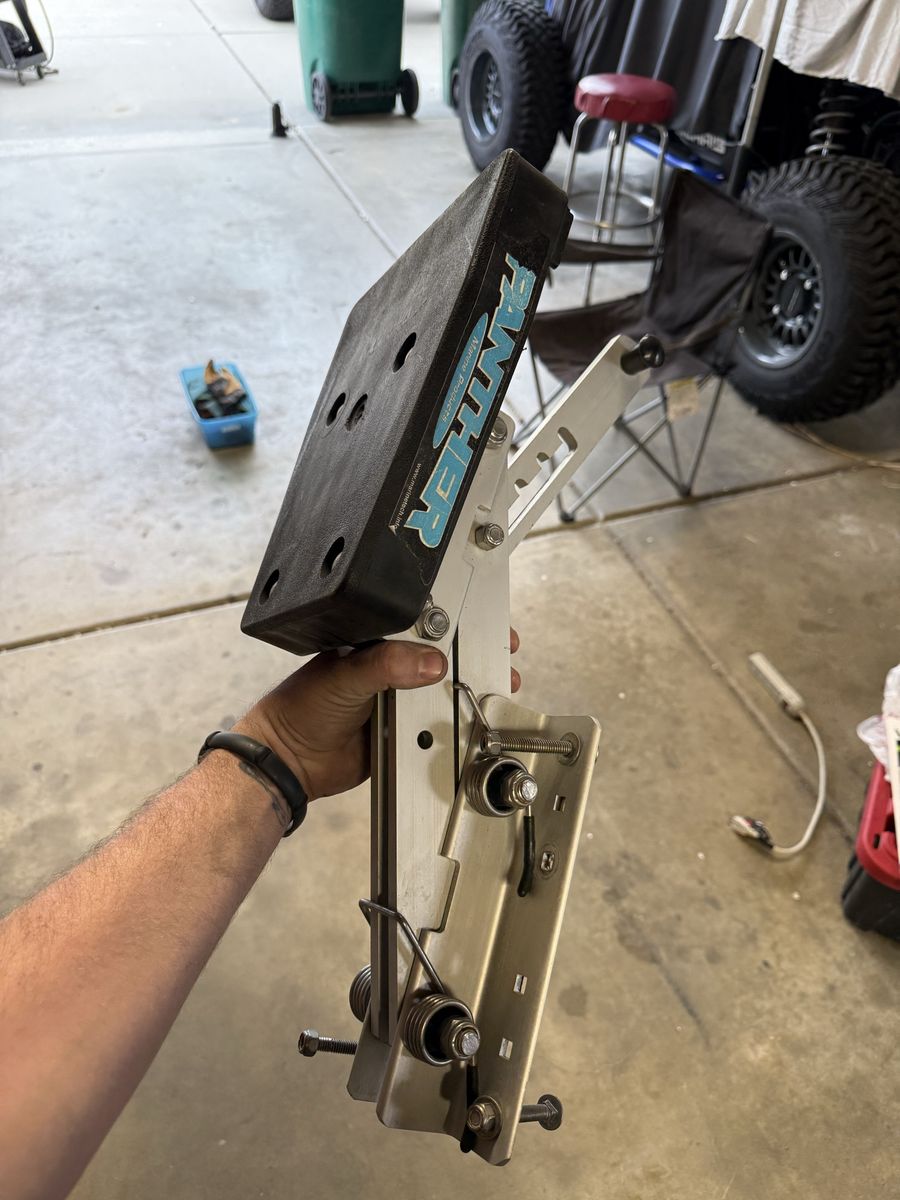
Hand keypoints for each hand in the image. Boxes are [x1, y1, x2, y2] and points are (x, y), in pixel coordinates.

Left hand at [238, 631, 521, 801]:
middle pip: (444, 655)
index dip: (457, 619)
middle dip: (476, 654)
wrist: (290, 761)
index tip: (486, 619)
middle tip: (503, 651)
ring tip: (498, 686)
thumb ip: (386, 665)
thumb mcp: (345, 675)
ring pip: (445, 691)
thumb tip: (430, 662)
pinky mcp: (406, 733)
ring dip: (471, 690)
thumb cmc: (301, 707)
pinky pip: (437, 725)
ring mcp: (401, 700)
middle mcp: (393, 667)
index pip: (424, 622)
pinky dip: (456, 723)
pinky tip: (474, 720)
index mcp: (378, 640)